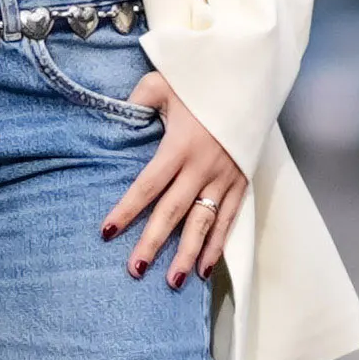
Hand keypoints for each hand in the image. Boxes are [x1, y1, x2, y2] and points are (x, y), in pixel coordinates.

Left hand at [99, 74, 246, 287]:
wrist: (251, 79)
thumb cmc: (203, 81)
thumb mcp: (166, 81)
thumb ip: (139, 99)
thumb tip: (118, 114)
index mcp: (181, 145)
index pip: (148, 185)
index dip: (127, 210)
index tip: (108, 232)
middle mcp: (203, 167)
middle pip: (173, 212)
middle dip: (153, 242)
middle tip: (135, 269)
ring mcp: (225, 178)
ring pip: (203, 223)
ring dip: (188, 253)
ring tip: (173, 280)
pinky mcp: (241, 182)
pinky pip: (228, 220)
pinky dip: (217, 245)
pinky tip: (204, 268)